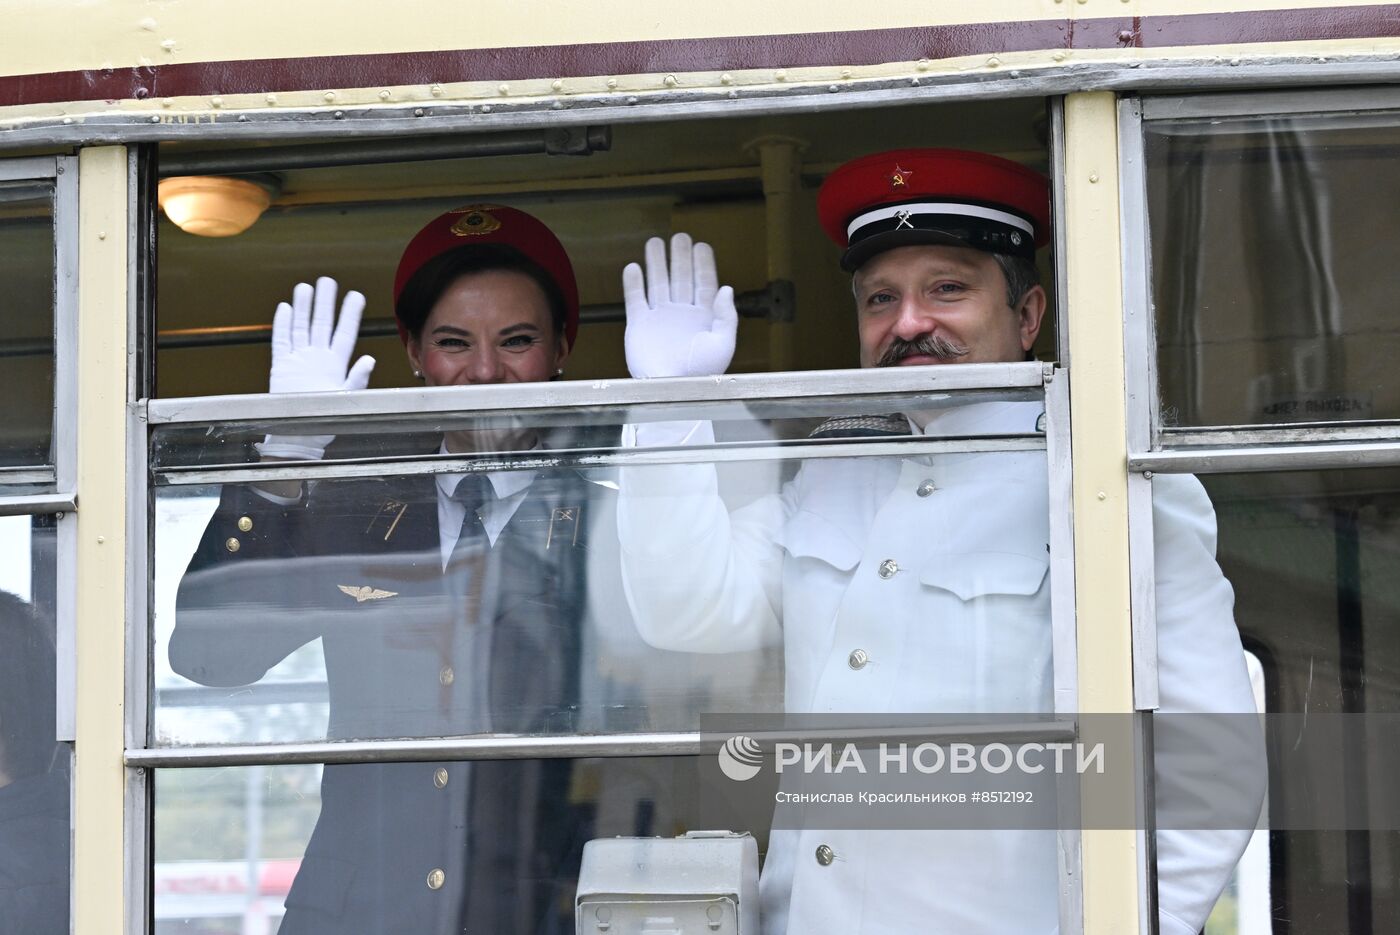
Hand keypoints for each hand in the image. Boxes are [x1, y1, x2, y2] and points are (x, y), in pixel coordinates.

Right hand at [256, 277, 374, 460]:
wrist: (299, 435)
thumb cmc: (326, 420)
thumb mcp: (346, 399)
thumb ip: (357, 379)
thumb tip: (370, 359)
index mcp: (336, 364)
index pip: (344, 333)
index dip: (350, 314)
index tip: (356, 295)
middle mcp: (318, 359)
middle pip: (322, 324)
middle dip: (325, 303)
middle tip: (327, 280)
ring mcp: (299, 361)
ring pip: (301, 328)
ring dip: (303, 308)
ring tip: (305, 287)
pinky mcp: (281, 367)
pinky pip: (281, 341)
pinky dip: (283, 325)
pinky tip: (285, 308)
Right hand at [622, 233, 736, 378]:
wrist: (671, 389)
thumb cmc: (701, 373)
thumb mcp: (723, 343)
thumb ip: (726, 316)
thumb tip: (726, 289)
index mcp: (703, 318)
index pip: (704, 284)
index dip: (703, 264)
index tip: (702, 246)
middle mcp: (681, 315)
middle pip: (681, 278)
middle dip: (680, 257)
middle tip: (680, 237)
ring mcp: (659, 319)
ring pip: (658, 283)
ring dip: (657, 263)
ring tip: (654, 242)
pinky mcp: (639, 326)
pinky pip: (635, 300)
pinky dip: (634, 284)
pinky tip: (633, 267)